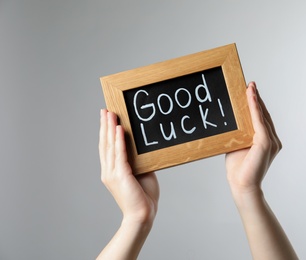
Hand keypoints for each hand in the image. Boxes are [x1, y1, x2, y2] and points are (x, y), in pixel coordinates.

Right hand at [99, 109, 158, 224]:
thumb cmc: (143, 195)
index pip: (107, 147)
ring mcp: (112, 173)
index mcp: (111, 171)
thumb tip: (142, 146)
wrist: (143, 214)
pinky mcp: (121, 175)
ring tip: (111, 114)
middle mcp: (108, 171)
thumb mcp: (140, 172)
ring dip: (110, 128)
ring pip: (110, 146)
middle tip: (105, 110)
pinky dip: (120, 141)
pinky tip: (120, 129)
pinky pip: (120, 154)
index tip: (107, 117)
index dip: (106, 132)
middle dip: (105, 126)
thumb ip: (138, 160)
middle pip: (105, 143)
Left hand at [226, 81, 281, 193]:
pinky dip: (255, 108)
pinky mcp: (266, 143)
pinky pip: (259, 121)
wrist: (241, 185)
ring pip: (262, 116)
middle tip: (249, 84)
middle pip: (264, 115)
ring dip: (255, 100)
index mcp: (267, 141)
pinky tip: (250, 97)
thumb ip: (240, 132)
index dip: (256, 104)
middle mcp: (273, 140)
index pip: (262, 119)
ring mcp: (271, 141)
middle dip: (256, 98)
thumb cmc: (238, 168)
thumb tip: (232, 119)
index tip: (250, 90)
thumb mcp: (238, 144)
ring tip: (249, 87)